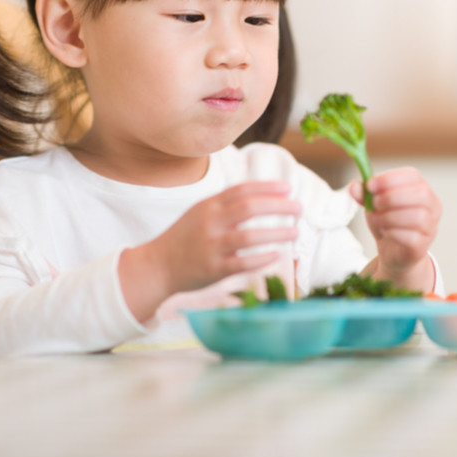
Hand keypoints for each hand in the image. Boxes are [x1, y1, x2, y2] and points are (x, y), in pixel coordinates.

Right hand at [119, 181, 300, 321]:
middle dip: (278, 206)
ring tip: (295, 232)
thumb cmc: (185, 238)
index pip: (242, 190)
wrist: (156, 265)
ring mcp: (210, 246)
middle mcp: (209, 222)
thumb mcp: (200, 213)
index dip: (267, 187)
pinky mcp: (212, 269)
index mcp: (208, 205)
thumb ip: (226, 204)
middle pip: (249, 208)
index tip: (288, 188)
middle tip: (299, 208)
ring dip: (275, 233)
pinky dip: (260, 259)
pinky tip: (276, 256)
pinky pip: (240, 263)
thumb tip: (261, 196)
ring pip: (247, 236)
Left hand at [350, 167, 440, 288]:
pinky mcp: (423, 245)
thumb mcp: (373, 204)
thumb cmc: (387, 222)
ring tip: (376, 219)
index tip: (370, 185)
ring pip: (418, 216)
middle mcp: (432, 205)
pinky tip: (384, 231)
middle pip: (421, 194)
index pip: (412, 175)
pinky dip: (393, 232)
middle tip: (374, 204)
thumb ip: (364, 194)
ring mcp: (430, 226)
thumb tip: (353, 186)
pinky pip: (412, 237)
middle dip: (392, 197)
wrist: (393, 252)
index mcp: (420, 188)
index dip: (390, 178)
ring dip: (390, 216)